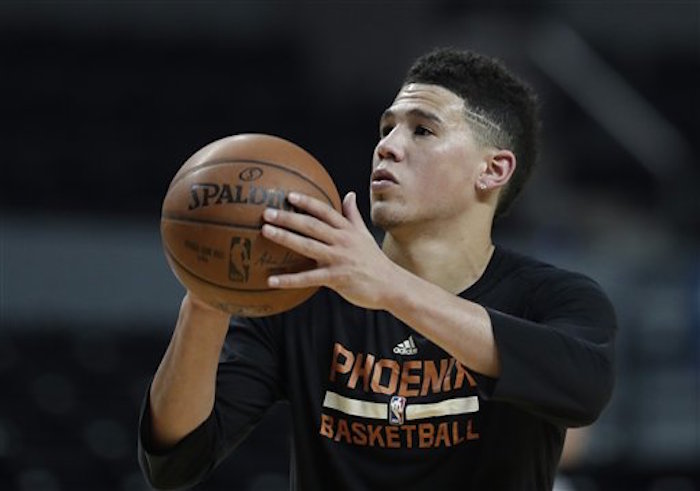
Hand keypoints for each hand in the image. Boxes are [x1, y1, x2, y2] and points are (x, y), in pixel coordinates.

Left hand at [261, 191, 397, 309]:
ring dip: (285, 238)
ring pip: (308, 246)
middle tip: (267, 212)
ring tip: (266, 231)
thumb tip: (349, 194)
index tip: (289, 195)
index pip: (324, 211)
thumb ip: (353, 215)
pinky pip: (308, 278)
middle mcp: (342, 241)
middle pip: (311, 225)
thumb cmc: (374, 261)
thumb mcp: (364, 234)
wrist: (391, 284)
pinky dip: (289, 280)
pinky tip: (271, 280)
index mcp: (347, 230)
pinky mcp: (337, 278)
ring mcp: (339, 259)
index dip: (307, 202)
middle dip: (288, 217)